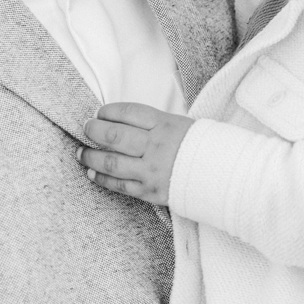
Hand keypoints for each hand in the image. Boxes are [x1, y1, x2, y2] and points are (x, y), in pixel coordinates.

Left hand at [76, 102, 192, 204]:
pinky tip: (92, 172)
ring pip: (111, 162)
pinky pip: (119, 185)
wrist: (221, 175)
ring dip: (91, 156)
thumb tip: (118, 120)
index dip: (108, 111)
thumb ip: (152, 123)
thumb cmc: (198, 147)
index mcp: (165, 124)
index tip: (99, 113)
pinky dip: (102, 178)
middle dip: (94, 130)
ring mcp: (152, 170)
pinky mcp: (150, 191)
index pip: (128, 112)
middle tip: (86, 128)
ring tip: (81, 153)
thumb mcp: (179, 124)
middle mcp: (157, 146)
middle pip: (115, 135)